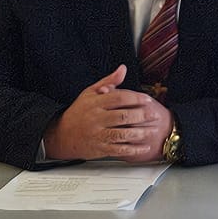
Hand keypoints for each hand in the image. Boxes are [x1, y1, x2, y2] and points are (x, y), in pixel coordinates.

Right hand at [42, 65, 173, 162]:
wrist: (61, 135)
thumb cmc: (78, 112)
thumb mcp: (90, 93)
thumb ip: (109, 81)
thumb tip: (122, 69)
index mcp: (95, 103)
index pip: (119, 98)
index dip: (135, 98)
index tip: (148, 99)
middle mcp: (96, 118)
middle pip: (123, 116)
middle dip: (142, 115)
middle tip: (156, 115)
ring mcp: (97, 134)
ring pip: (122, 134)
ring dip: (140, 133)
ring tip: (153, 130)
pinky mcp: (99, 148)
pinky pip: (118, 149)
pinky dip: (133, 150)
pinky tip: (144, 147)